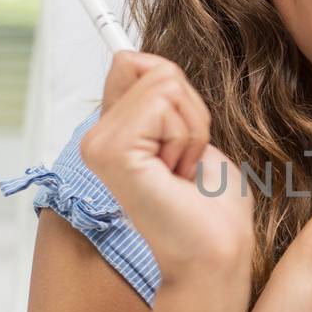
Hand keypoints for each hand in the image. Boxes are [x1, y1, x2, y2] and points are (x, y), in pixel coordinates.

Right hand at [80, 51, 253, 288]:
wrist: (215, 255)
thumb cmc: (211, 205)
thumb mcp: (189, 133)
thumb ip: (163, 97)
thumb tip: (137, 57)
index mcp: (113, 133)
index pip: (132, 61)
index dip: (171, 87)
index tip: (178, 134)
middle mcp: (96, 137)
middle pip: (153, 67)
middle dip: (190, 112)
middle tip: (185, 162)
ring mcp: (99, 144)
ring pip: (164, 82)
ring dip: (193, 127)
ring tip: (182, 172)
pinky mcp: (112, 152)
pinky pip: (164, 103)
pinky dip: (188, 137)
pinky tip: (176, 176)